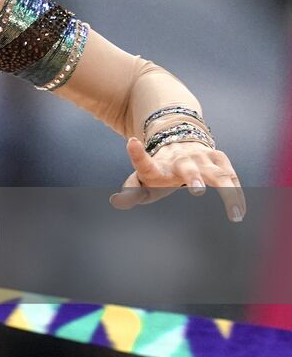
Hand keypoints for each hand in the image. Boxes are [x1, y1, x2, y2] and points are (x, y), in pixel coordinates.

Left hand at [109, 136, 244, 221]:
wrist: (179, 146)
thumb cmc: (159, 173)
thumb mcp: (142, 183)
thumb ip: (130, 194)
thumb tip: (115, 201)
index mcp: (157, 166)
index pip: (144, 162)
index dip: (137, 154)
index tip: (132, 142)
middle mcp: (180, 160)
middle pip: (187, 167)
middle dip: (193, 177)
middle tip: (196, 191)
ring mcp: (201, 158)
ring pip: (216, 173)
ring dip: (227, 191)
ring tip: (235, 214)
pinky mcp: (219, 159)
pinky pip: (232, 177)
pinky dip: (238, 193)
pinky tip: (242, 211)